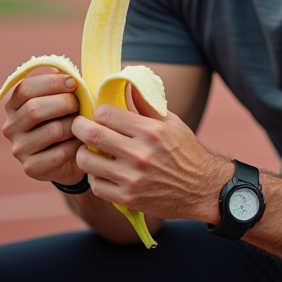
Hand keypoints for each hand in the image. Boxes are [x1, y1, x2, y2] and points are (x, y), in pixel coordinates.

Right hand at [1, 66, 82, 186]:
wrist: (72, 156)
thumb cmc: (68, 118)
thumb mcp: (63, 97)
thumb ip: (63, 83)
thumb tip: (70, 74)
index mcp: (14, 104)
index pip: (25, 88)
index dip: (52, 83)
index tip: (73, 83)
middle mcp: (10, 126)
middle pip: (35, 109)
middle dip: (65, 103)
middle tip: (80, 105)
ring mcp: (19, 149)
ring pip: (52, 131)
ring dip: (74, 126)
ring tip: (82, 125)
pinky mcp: (31, 167)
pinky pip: (60, 152)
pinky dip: (75, 146)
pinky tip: (80, 143)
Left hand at [71, 93, 230, 222]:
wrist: (203, 189)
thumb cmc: (186, 152)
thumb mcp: (171, 123)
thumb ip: (146, 105)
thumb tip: (125, 83)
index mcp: (151, 131)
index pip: (106, 114)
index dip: (98, 112)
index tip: (99, 115)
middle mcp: (140, 154)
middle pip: (91, 134)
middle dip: (79, 127)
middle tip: (79, 126)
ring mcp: (132, 178)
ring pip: (87, 161)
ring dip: (84, 154)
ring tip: (90, 151)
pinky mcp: (128, 198)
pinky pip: (96, 186)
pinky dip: (95, 177)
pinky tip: (103, 172)